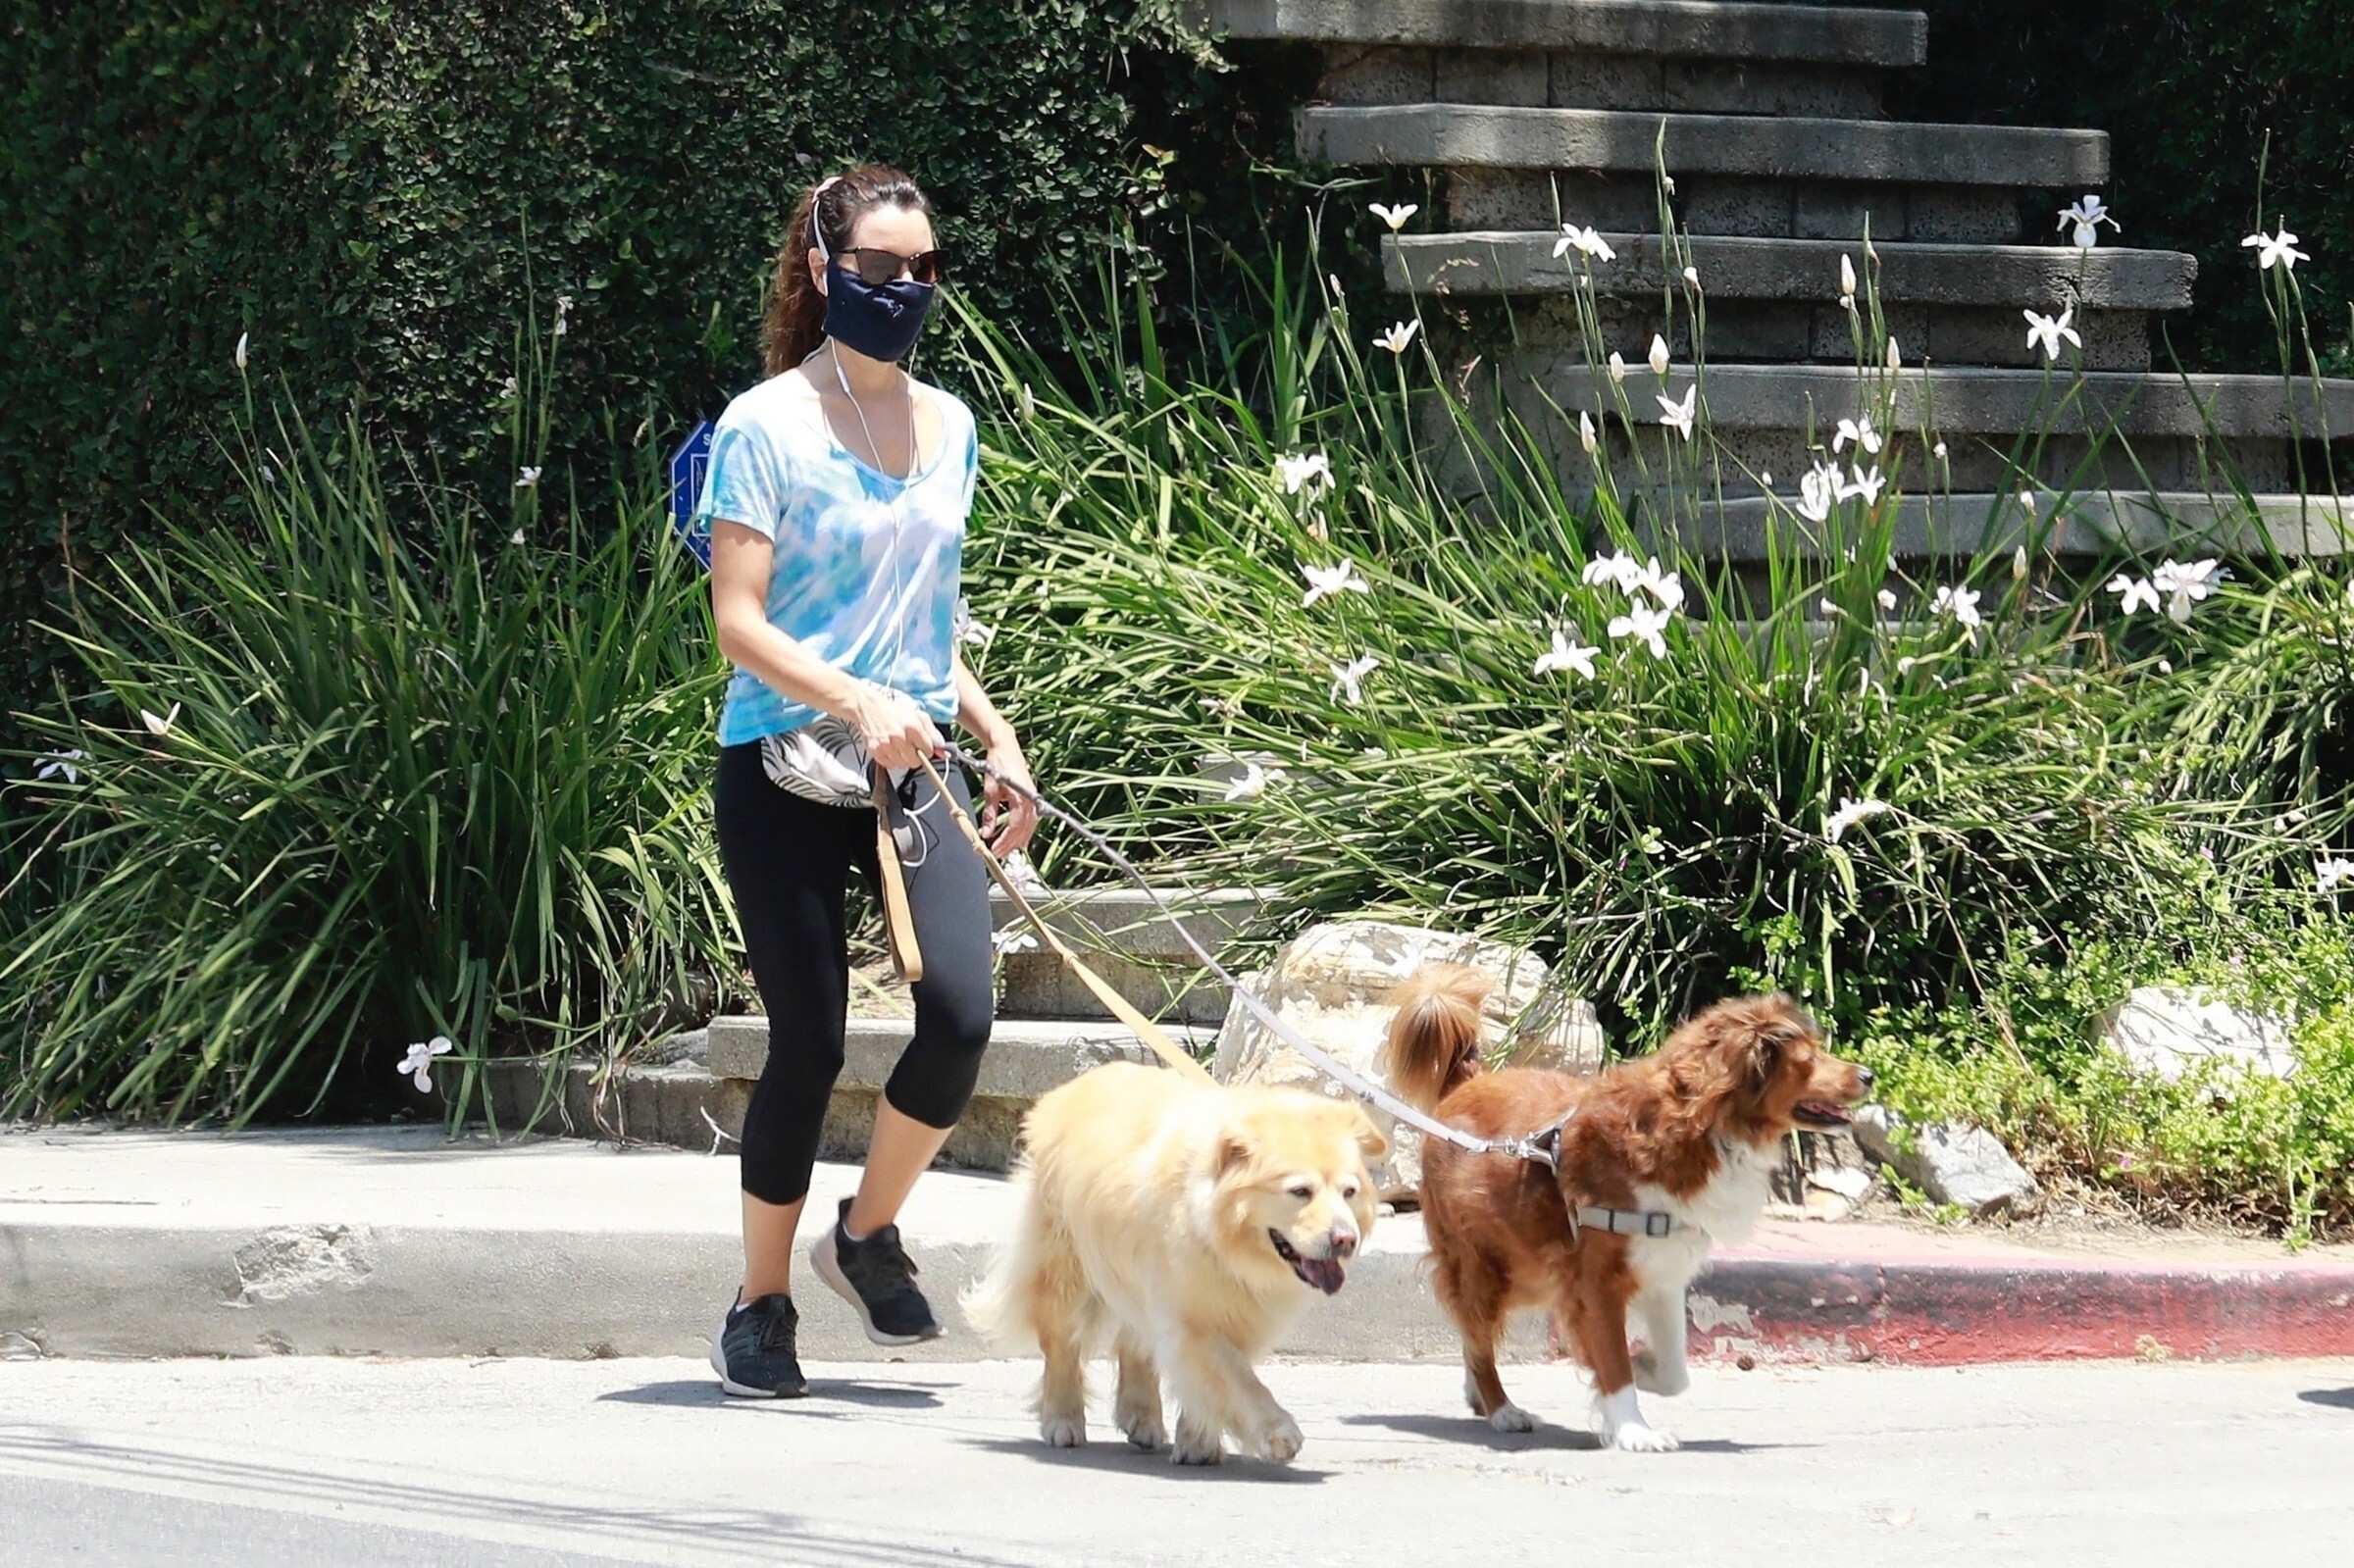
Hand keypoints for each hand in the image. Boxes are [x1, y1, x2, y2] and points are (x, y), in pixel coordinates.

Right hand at [849, 683, 943, 772]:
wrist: (867, 707)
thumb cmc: (893, 711)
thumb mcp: (918, 715)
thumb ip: (933, 733)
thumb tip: (944, 751)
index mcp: (913, 726)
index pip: (928, 751)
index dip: (927, 750)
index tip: (923, 747)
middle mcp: (900, 737)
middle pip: (915, 762)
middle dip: (916, 757)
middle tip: (910, 747)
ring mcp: (886, 745)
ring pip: (903, 765)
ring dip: (903, 759)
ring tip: (899, 746)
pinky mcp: (875, 751)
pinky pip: (889, 765)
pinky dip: (892, 760)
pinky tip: (890, 749)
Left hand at [981, 733, 1038, 855]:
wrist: (1006, 746)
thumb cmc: (997, 764)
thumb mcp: (989, 790)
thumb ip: (989, 814)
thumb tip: (986, 833)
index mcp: (1021, 798)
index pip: (1015, 827)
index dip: (1005, 841)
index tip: (994, 851)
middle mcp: (1031, 801)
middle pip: (1023, 830)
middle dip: (1010, 844)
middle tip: (997, 855)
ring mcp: (1033, 799)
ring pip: (1029, 827)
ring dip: (1017, 840)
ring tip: (1006, 851)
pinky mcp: (1032, 798)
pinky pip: (1030, 820)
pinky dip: (1023, 832)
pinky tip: (1018, 841)